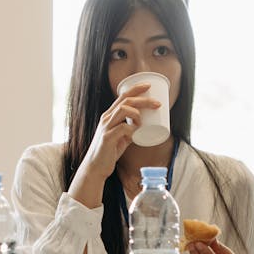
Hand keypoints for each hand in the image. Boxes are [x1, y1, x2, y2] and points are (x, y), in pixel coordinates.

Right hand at [69, 84, 160, 208]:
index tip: (149, 86)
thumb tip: (143, 128)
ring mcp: (106, 127)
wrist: (95, 167)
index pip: (123, 96)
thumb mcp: (121, 138)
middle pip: (126, 100)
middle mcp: (106, 118)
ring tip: (144, 122)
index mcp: (109, 115)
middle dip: (143, 99)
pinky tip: (136, 133)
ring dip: (137, 113)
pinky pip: (122, 127)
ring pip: (123, 109)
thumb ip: (130, 131)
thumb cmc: (108, 152)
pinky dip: (132, 128)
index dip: (136, 89)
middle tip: (157, 104)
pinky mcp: (107, 138)